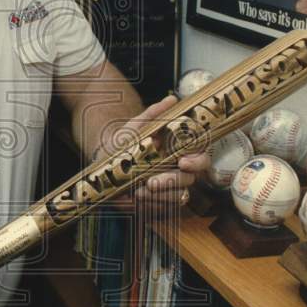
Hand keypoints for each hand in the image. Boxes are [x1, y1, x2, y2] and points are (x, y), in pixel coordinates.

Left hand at [106, 95, 209, 219]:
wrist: (105, 163)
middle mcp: (180, 169)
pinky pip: (165, 207)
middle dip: (172, 182)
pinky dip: (152, 203)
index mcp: (180, 149)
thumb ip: (154, 113)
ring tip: (139, 189)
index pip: (201, 155)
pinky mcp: (162, 201)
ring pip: (179, 195)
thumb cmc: (125, 142)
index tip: (182, 162)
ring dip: (160, 195)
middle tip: (153, 182)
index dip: (198, 161)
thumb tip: (172, 99)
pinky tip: (137, 195)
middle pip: (191, 179)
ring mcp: (172, 186)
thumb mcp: (137, 125)